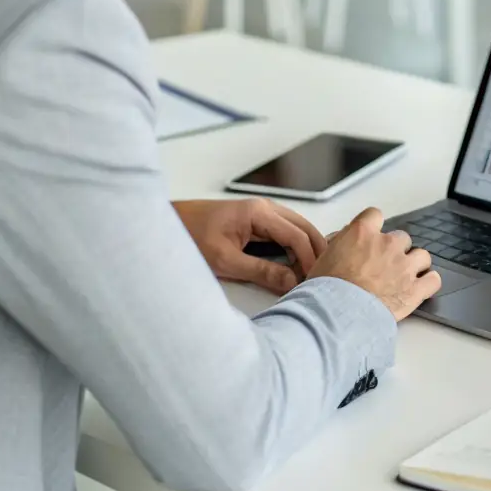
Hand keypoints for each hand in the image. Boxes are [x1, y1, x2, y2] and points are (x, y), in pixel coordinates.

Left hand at [174, 198, 326, 294]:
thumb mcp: (226, 261)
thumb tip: (290, 282)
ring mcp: (262, 212)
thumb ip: (261, 272)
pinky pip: (285, 231)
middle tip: (321, 276)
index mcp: (259, 213)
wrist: (169, 226)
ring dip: (307, 249)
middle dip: (316, 251)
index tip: (313, 280)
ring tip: (312, 273)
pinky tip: (297, 262)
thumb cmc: (191, 237)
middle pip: (304, 228)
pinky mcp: (256, 221)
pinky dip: (295, 246)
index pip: (297, 235)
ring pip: (297, 229)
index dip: (309, 259)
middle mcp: (265, 208)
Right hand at [309, 207, 440, 319]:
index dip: (374, 227)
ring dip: (414, 264)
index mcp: (362, 233)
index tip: (371, 238)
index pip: (375, 215)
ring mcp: (404, 266)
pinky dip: (428, 283)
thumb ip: (340, 245)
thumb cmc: (324, 290)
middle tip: (384, 266)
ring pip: (421, 256)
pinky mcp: (415, 289)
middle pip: (401, 237)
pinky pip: (433, 280)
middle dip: (394, 250)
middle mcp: (387, 244)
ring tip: (404, 278)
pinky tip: (421, 288)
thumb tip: (342, 242)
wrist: (337, 315)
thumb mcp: (323, 258)